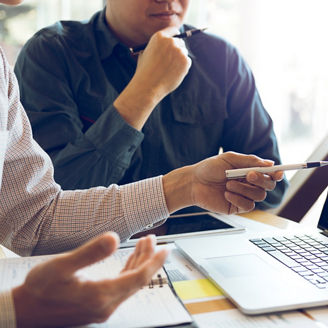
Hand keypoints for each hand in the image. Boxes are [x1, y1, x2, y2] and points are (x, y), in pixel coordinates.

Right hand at [13, 233, 168, 327]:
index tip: (166, 248)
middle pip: (138, 279)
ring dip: (140, 262)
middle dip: (149, 258)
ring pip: (131, 282)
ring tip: (144, 243)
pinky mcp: (98, 305)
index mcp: (101, 295)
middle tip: (152, 238)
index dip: (155, 262)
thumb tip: (114, 238)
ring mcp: (103, 307)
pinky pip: (122, 286)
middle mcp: (107, 304)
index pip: (139, 277)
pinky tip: (130, 259)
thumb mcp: (61, 266)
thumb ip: (89, 253)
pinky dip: (129, 271)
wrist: (26, 312)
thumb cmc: (41, 289)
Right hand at [135, 27, 191, 99]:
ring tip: (169, 70)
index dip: (175, 37)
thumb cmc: (144, 72)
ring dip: (180, 60)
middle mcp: (170, 41)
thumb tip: (163, 45)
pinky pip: (188, 62)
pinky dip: (183, 68)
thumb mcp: (144, 54)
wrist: (148, 86)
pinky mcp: (185, 61)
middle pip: (181, 42)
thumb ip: (155, 47)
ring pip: (184, 53)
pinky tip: (173, 74)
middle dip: (178, 50)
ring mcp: (179, 51)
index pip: (173, 31)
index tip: (177, 41)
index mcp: (159, 37)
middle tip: (172, 61)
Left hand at [163, 151, 282, 213]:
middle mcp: (249, 183)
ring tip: (228, 184)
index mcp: (249, 170)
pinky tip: (226, 194)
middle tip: (248, 176)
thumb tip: (270, 164)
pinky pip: (248, 206)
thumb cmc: (209, 168)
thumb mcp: (229, 159)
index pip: (269, 173)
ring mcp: (244, 195)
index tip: (277, 172)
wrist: (194, 182)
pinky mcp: (237, 207)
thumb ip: (249, 161)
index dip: (277, 173)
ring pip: (259, 196)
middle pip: (269, 185)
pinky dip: (238, 199)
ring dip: (245, 189)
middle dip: (261, 180)